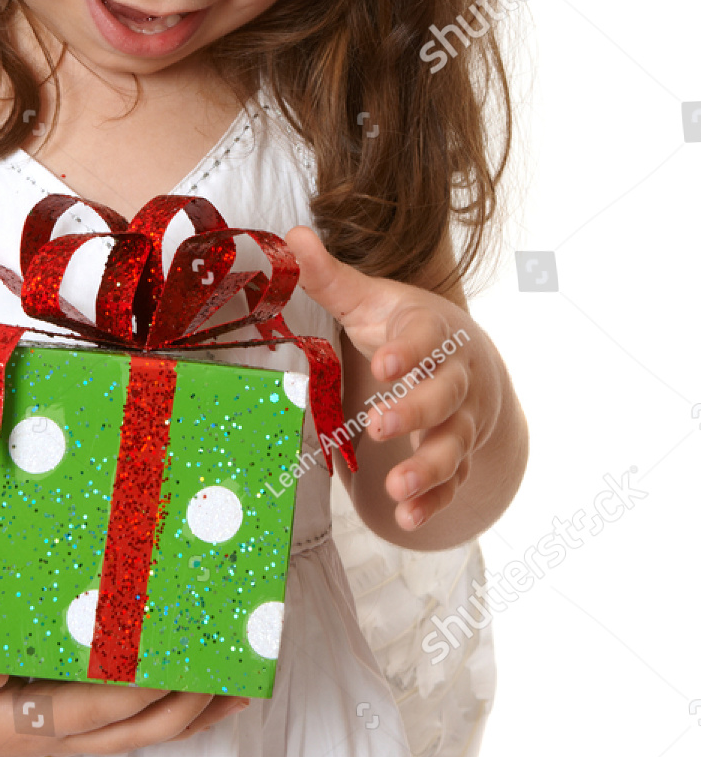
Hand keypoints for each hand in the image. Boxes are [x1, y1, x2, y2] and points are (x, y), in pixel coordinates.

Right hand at [0, 645, 248, 756]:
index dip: (140, 689)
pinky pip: (134, 725)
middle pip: (137, 729)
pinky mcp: (74, 724)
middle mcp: (62, 737)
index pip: (98, 708)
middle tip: (228, 672)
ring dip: (193, 715)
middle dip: (186, 705)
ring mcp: (72, 736)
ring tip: (238, 687)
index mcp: (32, 725)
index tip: (178, 665)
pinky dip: (173, 713)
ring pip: (144, 732)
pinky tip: (204, 694)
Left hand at [287, 226, 505, 533]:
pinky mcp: (459, 454)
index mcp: (432, 331)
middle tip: (380, 423)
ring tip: (397, 487)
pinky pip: (453, 481)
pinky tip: (406, 518)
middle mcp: (455, 377)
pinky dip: (434, 501)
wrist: (468, 358)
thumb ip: (330, 277)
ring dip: (428, 467)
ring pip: (453, 444)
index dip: (408, 350)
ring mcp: (461, 420)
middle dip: (416, 410)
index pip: (426, 337)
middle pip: (445, 394)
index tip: (383, 362)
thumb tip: (289, 238)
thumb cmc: (405, 328)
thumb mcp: (371, 301)